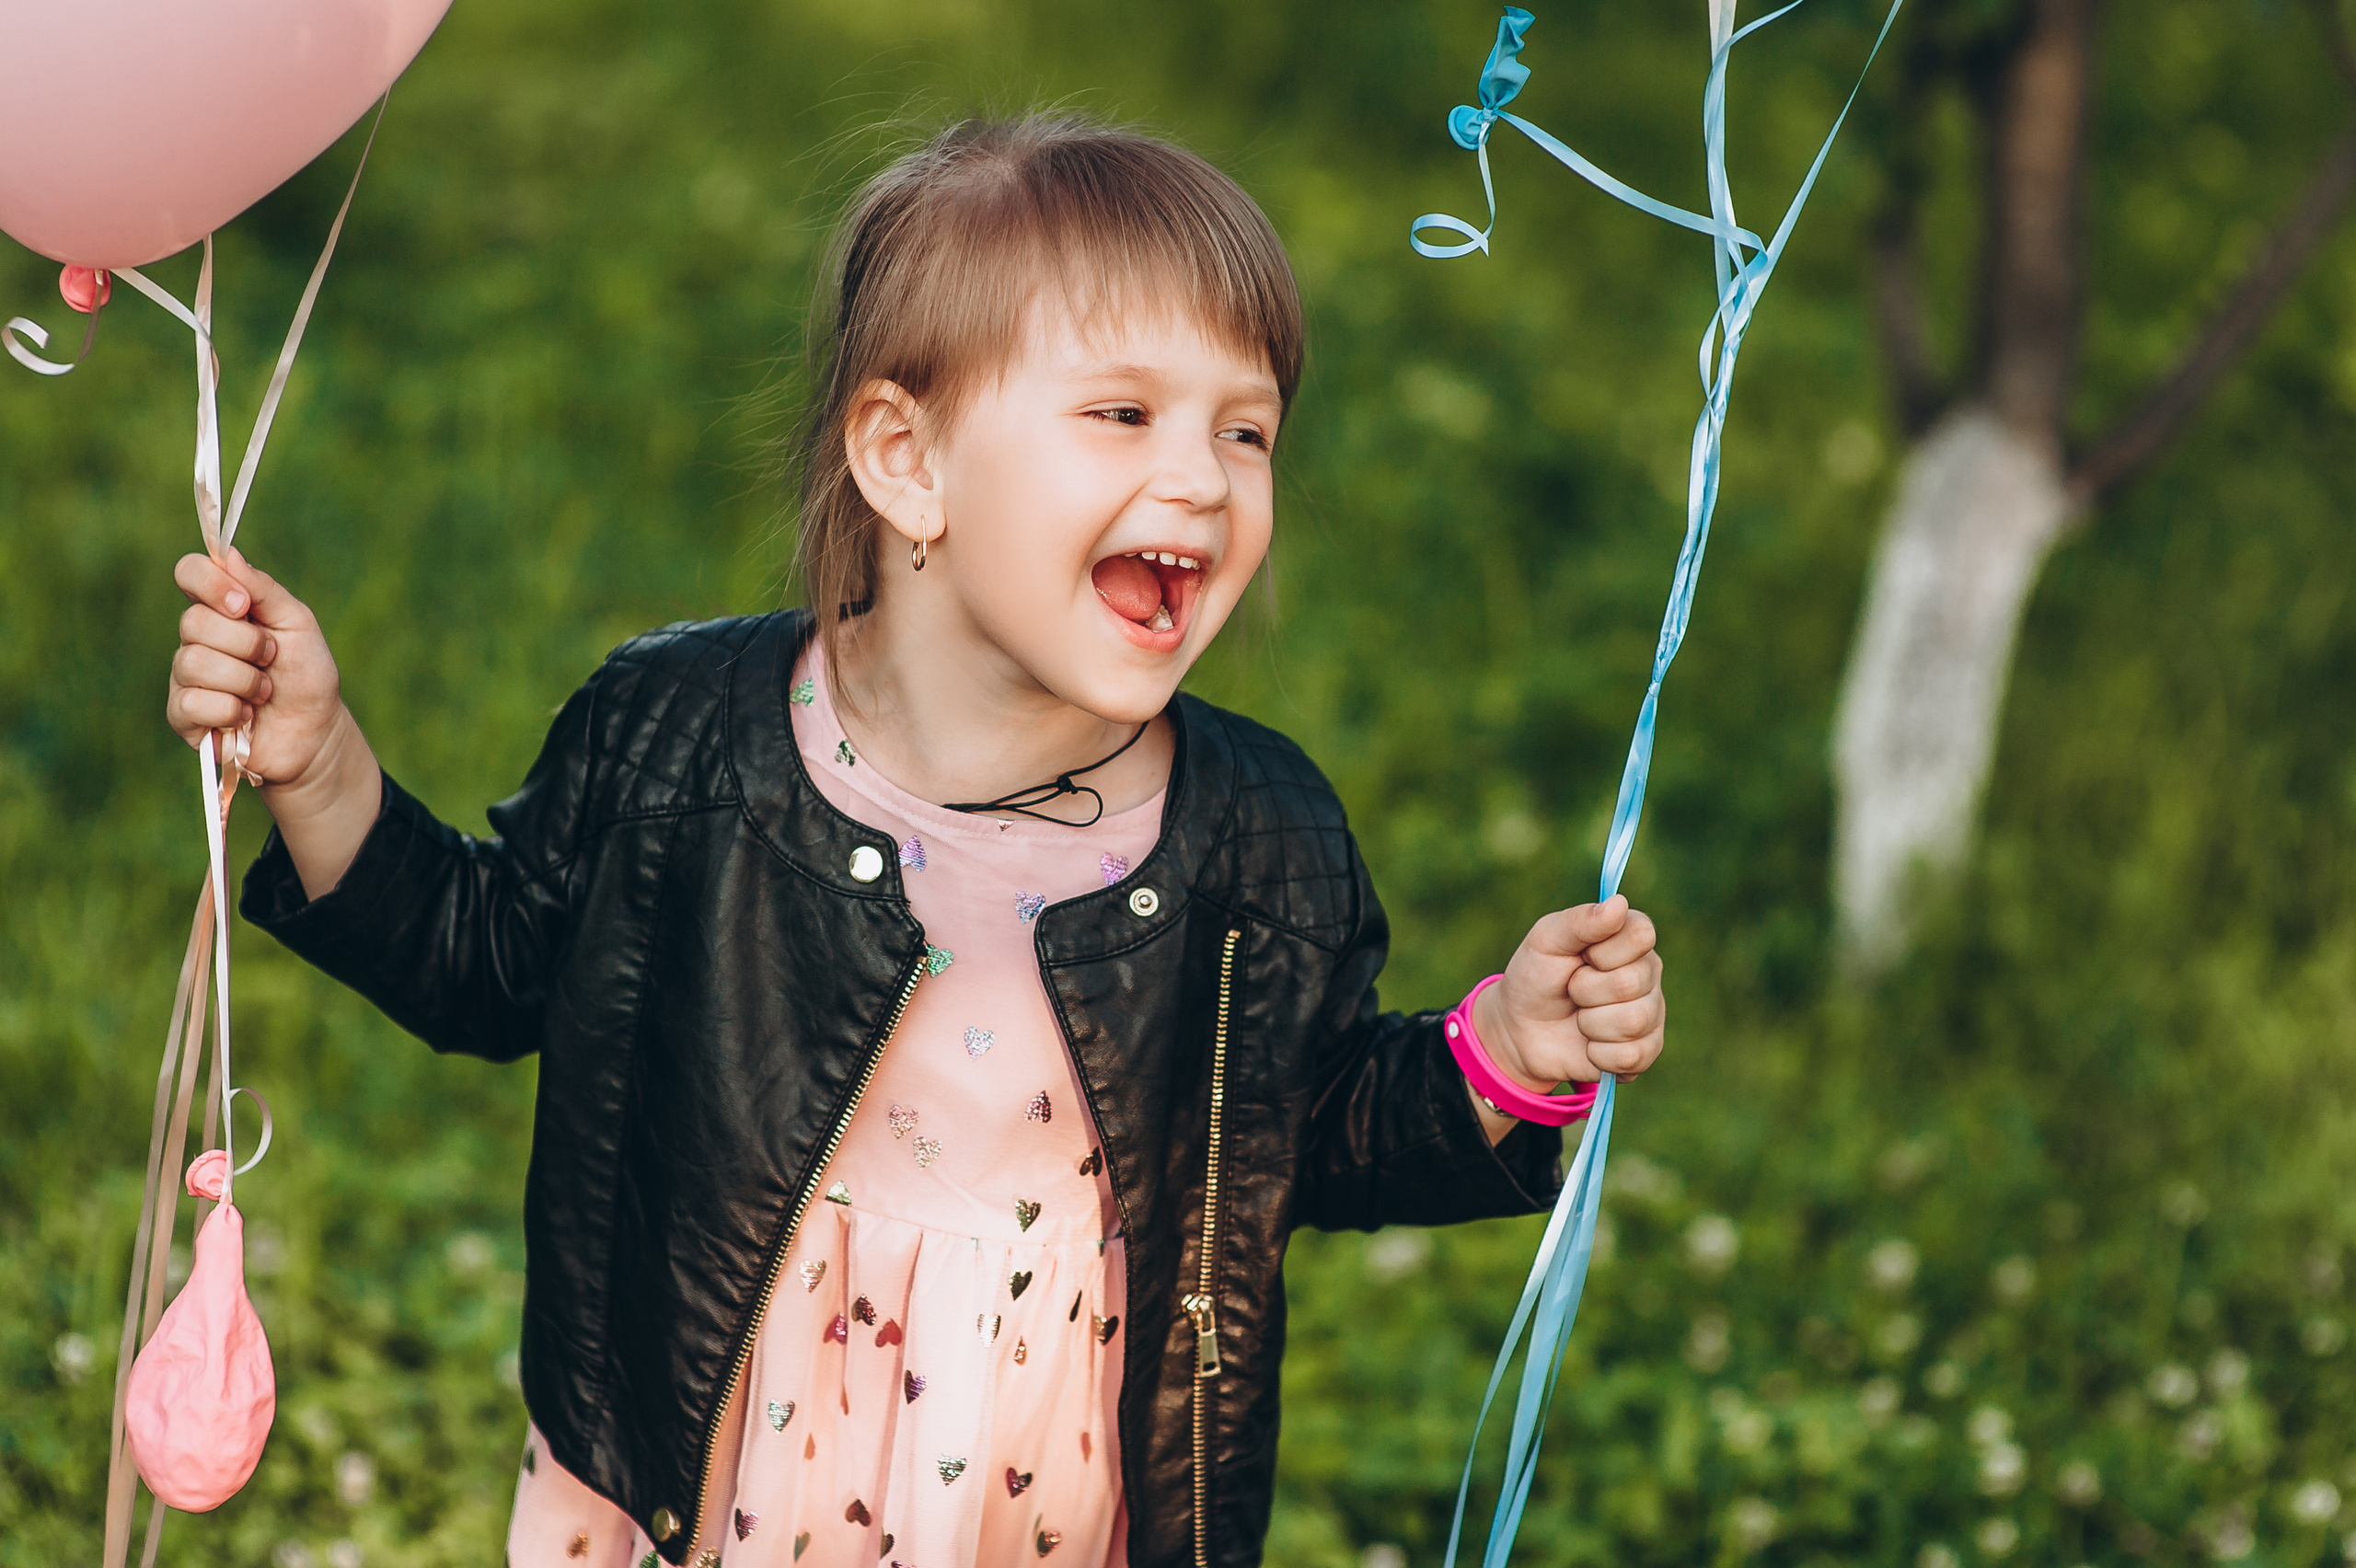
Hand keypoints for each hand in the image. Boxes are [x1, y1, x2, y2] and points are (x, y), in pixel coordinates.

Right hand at [169, 548, 381, 899]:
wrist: (317, 733)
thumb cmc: (307, 676)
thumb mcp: (297, 624)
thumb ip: (264, 589)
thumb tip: (227, 553)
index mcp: (222, 609)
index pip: (190, 573)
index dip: (210, 583)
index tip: (244, 605)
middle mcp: (197, 638)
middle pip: (194, 622)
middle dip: (247, 644)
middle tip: (272, 659)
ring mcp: (186, 677)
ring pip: (195, 663)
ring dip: (245, 680)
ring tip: (264, 692)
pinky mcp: (183, 715)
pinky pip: (194, 702)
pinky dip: (231, 710)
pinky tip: (246, 717)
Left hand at [1474, 894, 1665, 1090]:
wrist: (1520, 1029)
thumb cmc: (1536, 976)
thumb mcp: (1546, 940)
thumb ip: (1579, 921)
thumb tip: (1619, 903)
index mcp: (1631, 938)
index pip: (1641, 934)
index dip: (1602, 950)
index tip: (1580, 956)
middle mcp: (1648, 974)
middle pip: (1631, 982)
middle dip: (1585, 990)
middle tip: (1571, 990)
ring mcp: (1651, 1013)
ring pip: (1632, 1021)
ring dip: (1590, 1023)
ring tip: (1579, 1017)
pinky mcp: (1645, 1051)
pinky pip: (1630, 1056)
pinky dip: (1597, 1054)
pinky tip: (1588, 1044)